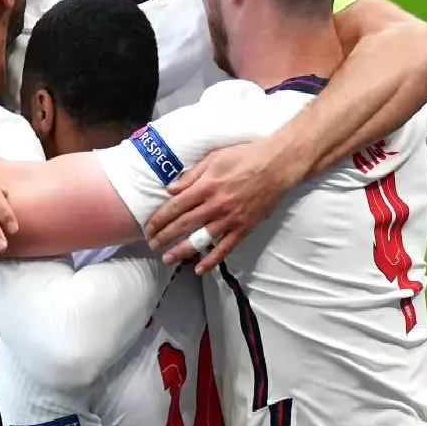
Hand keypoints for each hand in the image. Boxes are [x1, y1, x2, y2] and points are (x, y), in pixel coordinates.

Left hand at [144, 138, 300, 274]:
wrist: (277, 165)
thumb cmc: (245, 156)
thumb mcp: (214, 158)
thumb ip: (191, 175)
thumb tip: (170, 189)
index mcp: (206, 186)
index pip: (175, 206)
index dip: (159, 219)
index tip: (149, 228)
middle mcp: (215, 205)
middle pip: (184, 224)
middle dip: (165, 236)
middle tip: (152, 245)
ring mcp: (230, 219)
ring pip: (201, 239)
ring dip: (182, 251)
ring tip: (167, 259)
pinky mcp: (244, 228)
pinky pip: (225, 248)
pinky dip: (212, 260)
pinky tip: (199, 269)